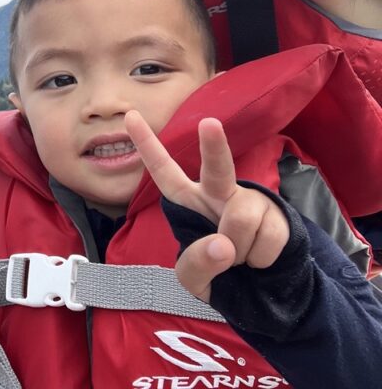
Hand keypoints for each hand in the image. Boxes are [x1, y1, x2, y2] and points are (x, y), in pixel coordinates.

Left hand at [124, 111, 290, 302]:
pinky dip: (260, 258)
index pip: (163, 171)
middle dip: (213, 145)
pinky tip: (259, 260)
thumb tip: (223, 246)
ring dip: (240, 251)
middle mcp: (218, 192)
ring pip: (241, 218)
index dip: (147, 144)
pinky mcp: (277, 214)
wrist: (261, 292)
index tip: (130, 116)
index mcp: (187, 201)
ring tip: (240, 260)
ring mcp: (249, 201)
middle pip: (216, 167)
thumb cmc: (218, 275)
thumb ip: (196, 265)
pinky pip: (267, 237)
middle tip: (209, 123)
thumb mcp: (193, 279)